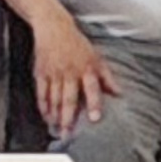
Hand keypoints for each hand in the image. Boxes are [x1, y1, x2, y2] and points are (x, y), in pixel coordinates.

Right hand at [33, 19, 117, 136]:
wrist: (53, 27)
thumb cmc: (77, 43)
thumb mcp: (96, 57)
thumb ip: (107, 77)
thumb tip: (119, 94)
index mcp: (86, 68)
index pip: (92, 89)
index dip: (94, 104)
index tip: (95, 119)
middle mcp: (70, 72)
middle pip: (68, 99)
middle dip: (68, 118)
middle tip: (68, 134)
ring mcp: (54, 72)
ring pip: (54, 98)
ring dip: (55, 115)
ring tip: (57, 129)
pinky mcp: (41, 72)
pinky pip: (41, 92)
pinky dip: (43, 105)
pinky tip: (45, 116)